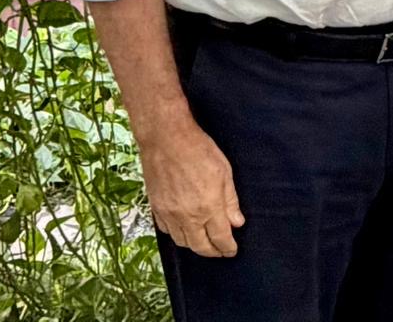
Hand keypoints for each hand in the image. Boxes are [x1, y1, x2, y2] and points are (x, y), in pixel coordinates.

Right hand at [140, 120, 245, 256]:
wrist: (166, 139)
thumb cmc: (199, 150)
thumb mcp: (224, 171)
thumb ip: (231, 200)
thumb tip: (237, 222)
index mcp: (208, 208)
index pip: (220, 238)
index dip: (227, 247)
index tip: (232, 250)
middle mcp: (187, 217)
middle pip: (200, 246)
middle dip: (212, 252)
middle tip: (220, 251)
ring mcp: (169, 214)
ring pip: (182, 242)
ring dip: (194, 245)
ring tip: (203, 241)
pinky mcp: (156, 208)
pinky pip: (167, 231)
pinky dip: (177, 235)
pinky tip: (184, 229)